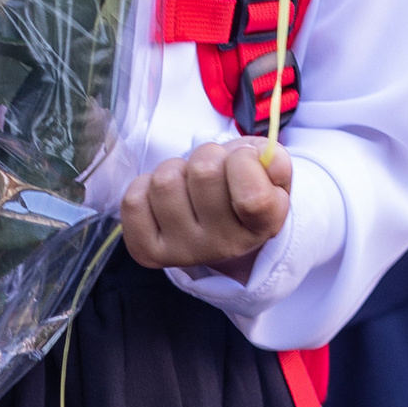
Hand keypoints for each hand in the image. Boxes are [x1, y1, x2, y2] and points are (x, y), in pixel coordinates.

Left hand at [119, 138, 293, 275]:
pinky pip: (133, 200)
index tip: (243, 159)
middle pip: (203, 172)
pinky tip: (163, 197)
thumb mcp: (269, 173)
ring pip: (165, 181)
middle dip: (207, 154)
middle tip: (212, 169)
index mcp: (261, 227)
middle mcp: (223, 246)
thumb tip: (268, 159)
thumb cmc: (241, 189)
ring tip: (187, 182)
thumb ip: (274, 161)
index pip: (253, 197)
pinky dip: (144, 186)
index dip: (244, 161)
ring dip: (175, 168)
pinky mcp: (147, 251)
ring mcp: (183, 252)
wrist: (220, 227)